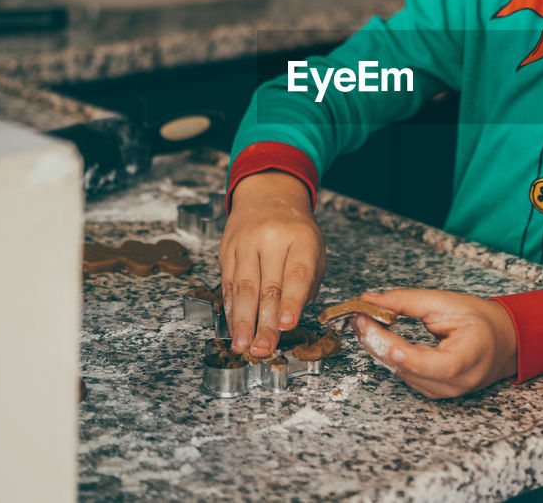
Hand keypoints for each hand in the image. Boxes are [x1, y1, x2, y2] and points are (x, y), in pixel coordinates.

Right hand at [219, 171, 324, 357]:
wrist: (267, 194)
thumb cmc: (296, 229)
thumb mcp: (315, 248)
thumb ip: (309, 283)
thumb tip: (290, 319)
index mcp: (301, 238)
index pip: (297, 273)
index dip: (292, 301)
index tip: (287, 325)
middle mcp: (271, 238)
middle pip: (268, 286)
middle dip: (264, 322)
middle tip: (263, 349)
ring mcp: (245, 243)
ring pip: (243, 287)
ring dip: (242, 321)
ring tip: (243, 346)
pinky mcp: (227, 249)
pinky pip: (228, 284)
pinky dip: (231, 310)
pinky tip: (234, 328)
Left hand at [352, 289, 517, 398]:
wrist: (502, 341)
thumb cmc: (481, 321)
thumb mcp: (446, 302)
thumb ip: (407, 301)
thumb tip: (371, 300)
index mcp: (470, 357)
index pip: (434, 364)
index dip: (403, 352)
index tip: (374, 328)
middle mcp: (457, 383)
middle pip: (409, 369)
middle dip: (379, 342)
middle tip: (359, 316)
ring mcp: (444, 393)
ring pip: (401, 373)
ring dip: (379, 349)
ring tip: (365, 323)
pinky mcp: (432, 392)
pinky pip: (404, 375)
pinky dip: (390, 356)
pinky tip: (380, 338)